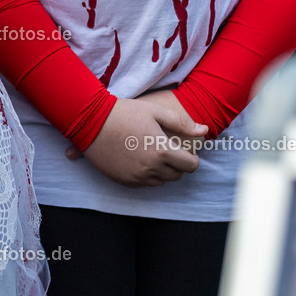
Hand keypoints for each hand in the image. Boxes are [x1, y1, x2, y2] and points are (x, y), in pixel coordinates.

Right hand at [64, 96, 207, 187]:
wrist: (91, 122)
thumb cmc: (124, 113)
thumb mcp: (154, 111)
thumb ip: (181, 123)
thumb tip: (204, 130)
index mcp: (162, 151)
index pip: (190, 166)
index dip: (192, 159)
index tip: (186, 152)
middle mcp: (151, 168)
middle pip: (176, 176)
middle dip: (177, 165)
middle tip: (168, 150)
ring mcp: (137, 177)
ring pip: (160, 181)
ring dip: (162, 171)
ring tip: (152, 153)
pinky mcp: (124, 181)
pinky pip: (144, 184)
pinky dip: (146, 175)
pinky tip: (139, 158)